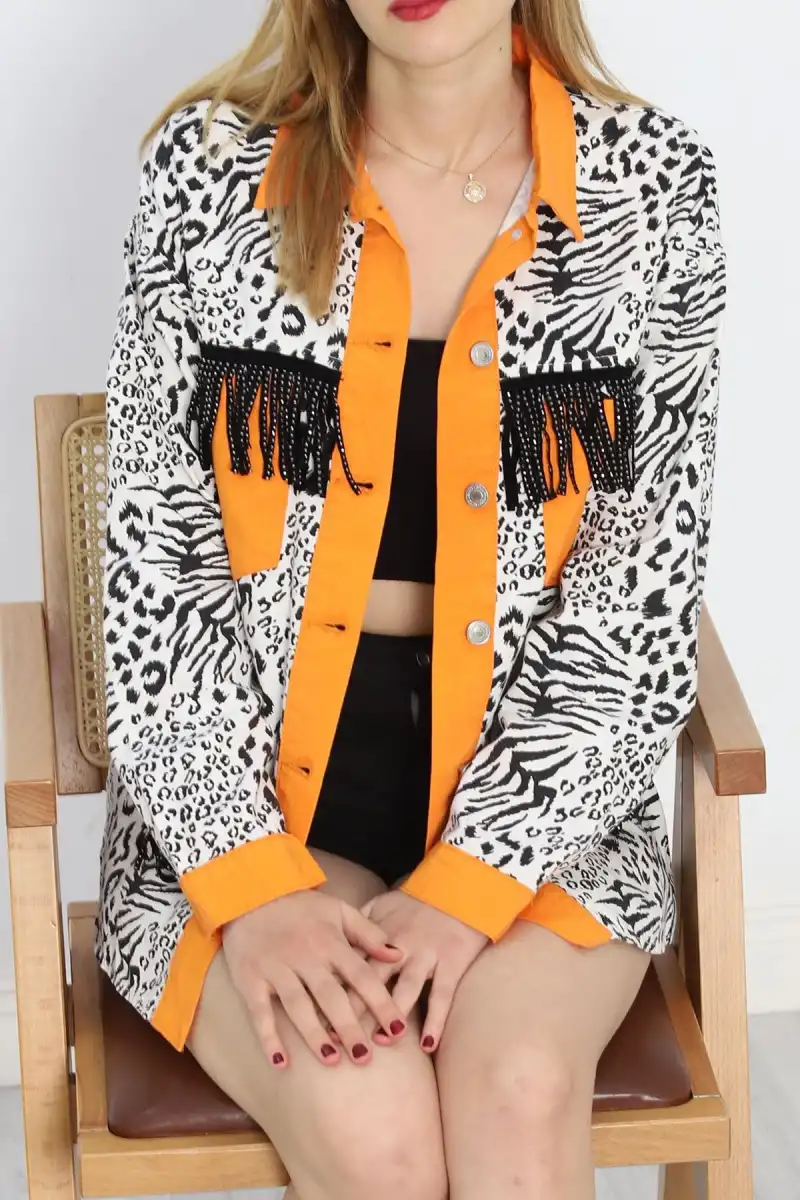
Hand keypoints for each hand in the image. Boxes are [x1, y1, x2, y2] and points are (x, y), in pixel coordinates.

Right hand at [222, 890, 407, 1068]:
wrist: (250, 894)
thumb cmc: (300, 907)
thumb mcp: (338, 910)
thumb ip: (368, 933)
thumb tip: (398, 954)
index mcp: (330, 942)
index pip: (361, 976)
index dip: (381, 1004)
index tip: (399, 1031)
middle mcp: (305, 957)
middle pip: (331, 996)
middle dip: (349, 1027)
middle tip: (365, 1057)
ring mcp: (276, 969)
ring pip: (298, 1006)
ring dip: (314, 1035)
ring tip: (332, 1061)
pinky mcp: (250, 979)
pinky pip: (259, 1012)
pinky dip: (268, 1038)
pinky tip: (280, 1063)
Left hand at [344, 890, 488, 1053]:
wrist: (458, 888)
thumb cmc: (416, 901)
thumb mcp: (382, 905)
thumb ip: (359, 925)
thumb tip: (332, 940)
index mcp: (379, 938)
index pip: (350, 968)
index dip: (333, 992)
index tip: (314, 1017)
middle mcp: (399, 949)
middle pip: (372, 982)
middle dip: (355, 1010)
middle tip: (339, 1039)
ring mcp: (426, 956)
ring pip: (405, 990)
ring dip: (391, 1016)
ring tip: (379, 1042)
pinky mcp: (452, 962)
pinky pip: (442, 995)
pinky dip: (435, 1020)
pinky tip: (427, 1045)